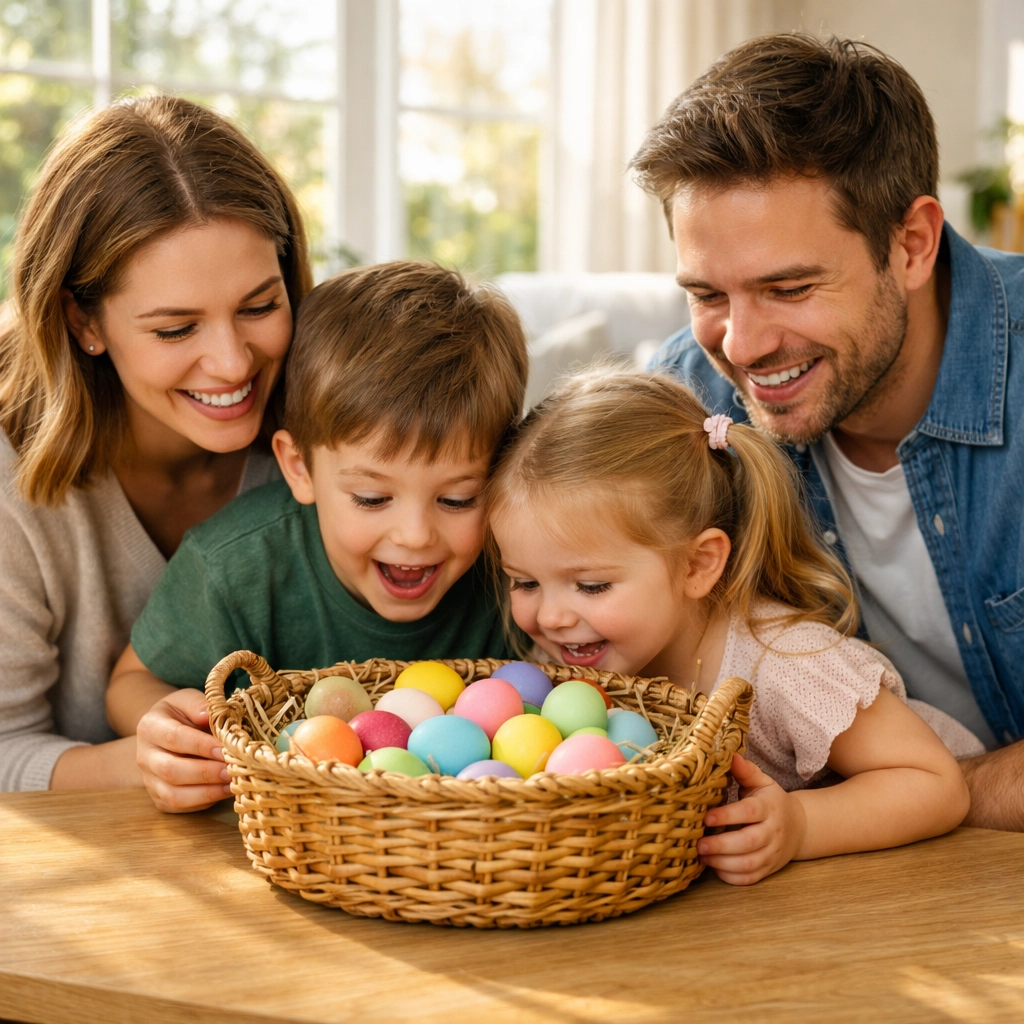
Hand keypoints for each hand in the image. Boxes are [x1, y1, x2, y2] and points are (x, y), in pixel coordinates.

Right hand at [136, 688, 232, 812]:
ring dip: (206, 792)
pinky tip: (225, 791)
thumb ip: (198, 704)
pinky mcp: (159, 798)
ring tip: (232, 783)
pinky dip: (204, 801)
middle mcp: (144, 756)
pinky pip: (179, 806)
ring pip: (173, 794)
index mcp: (149, 727)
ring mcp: (149, 780)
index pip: (174, 738)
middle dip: (205, 772)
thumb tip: (209, 716)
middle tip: (231, 769)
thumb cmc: (183, 714)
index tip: (224, 748)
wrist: (166, 732)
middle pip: (171, 770)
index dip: (200, 745)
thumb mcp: (188, 699)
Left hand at [697, 754, 806, 884]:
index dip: (728, 816)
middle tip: (698, 843)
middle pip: (749, 842)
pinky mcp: (769, 869)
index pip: (749, 812)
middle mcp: (773, 832)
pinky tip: (715, 868)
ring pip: (749, 864)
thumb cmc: (770, 801)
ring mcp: (772, 853)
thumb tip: (729, 755)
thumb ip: (745, 771)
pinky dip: (732, 877)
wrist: (799, 827)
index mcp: (768, 807)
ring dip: (723, 863)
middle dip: (721, 845)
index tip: (706, 817)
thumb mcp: (761, 782)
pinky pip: (751, 879)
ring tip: (702, 856)